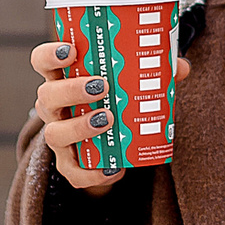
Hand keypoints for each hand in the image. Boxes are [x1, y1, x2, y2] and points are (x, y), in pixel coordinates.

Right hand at [31, 41, 188, 193]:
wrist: (116, 150)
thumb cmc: (120, 105)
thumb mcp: (136, 86)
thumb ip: (156, 73)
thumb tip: (180, 67)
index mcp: (66, 80)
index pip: (43, 62)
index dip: (50, 55)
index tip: (71, 50)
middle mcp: (56, 109)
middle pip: (46, 96)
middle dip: (70, 90)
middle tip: (100, 86)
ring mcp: (60, 138)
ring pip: (54, 133)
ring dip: (79, 126)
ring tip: (107, 119)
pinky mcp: (70, 166)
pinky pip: (74, 173)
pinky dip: (93, 173)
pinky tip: (114, 167)